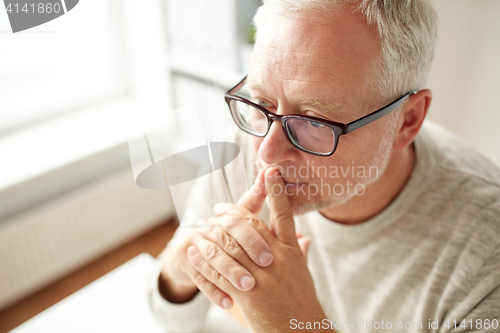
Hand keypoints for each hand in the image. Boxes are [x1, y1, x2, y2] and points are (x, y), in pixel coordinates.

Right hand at [158, 168, 273, 307]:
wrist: (189, 255)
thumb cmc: (224, 239)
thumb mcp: (240, 221)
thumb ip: (255, 200)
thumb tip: (268, 172)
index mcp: (226, 215)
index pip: (243, 214)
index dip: (258, 228)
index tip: (274, 247)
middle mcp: (209, 224)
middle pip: (228, 232)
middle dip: (248, 248)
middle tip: (266, 263)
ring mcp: (195, 242)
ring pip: (214, 256)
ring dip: (231, 272)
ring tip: (248, 287)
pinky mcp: (184, 260)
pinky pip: (199, 277)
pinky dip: (214, 291)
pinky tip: (228, 302)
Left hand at [187, 168, 326, 331]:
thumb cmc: (302, 304)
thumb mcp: (304, 275)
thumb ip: (302, 253)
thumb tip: (305, 238)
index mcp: (293, 252)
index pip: (285, 214)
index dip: (277, 191)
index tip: (270, 171)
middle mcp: (279, 259)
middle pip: (251, 224)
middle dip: (232, 211)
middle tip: (218, 207)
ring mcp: (263, 275)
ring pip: (232, 244)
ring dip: (215, 231)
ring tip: (204, 224)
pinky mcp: (249, 294)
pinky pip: (222, 270)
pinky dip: (207, 259)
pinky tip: (197, 250)